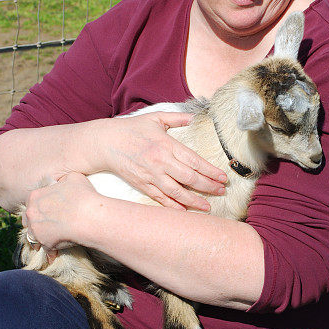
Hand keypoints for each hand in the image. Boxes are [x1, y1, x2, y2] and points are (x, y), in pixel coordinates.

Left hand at [23, 173, 96, 252]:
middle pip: (30, 219)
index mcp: (35, 196)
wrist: (90, 217)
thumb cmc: (83, 196)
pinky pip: (47, 249)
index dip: (40, 204)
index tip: (47, 208)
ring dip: (41, 238)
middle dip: (37, 222)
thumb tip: (64, 182)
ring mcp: (37, 230)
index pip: (31, 201)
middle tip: (48, 224)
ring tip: (52, 239)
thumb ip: (63, 180)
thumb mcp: (73, 177)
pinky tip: (56, 253)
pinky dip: (52, 252)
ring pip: (34, 236)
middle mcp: (32, 213)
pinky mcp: (46, 244)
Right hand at [97, 111, 226, 210]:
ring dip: (194, 200)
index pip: (194, 160)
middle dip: (208, 186)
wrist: (105, 142)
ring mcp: (151, 175)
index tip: (223, 177)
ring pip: (177, 192)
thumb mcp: (155, 118)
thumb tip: (194, 117)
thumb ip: (176, 117)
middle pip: (189, 178)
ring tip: (208, 206)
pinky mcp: (142, 184)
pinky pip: (160, 198)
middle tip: (222, 191)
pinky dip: (173, 206)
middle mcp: (160, 161)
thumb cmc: (131, 129)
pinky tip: (185, 211)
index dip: (210, 171)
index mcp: (166, 144)